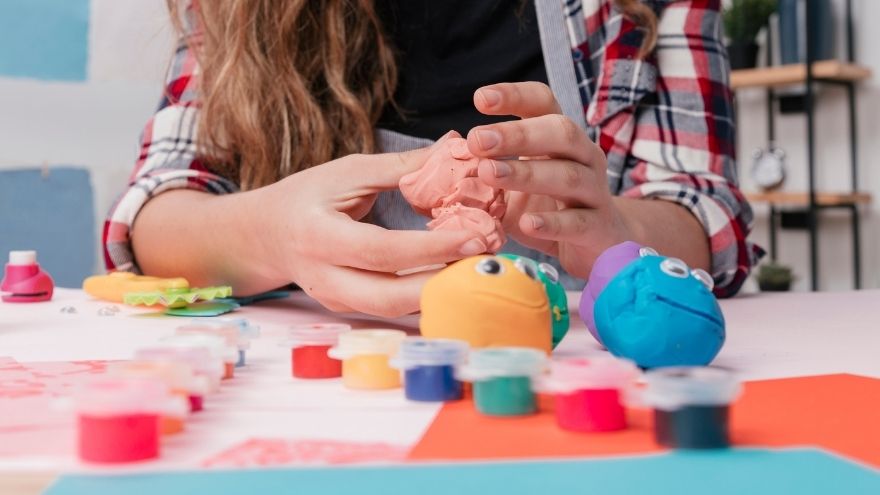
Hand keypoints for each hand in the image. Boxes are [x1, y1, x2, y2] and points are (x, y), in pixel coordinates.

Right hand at [261, 133, 485, 315]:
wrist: (264, 236)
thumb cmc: (306, 197)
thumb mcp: (347, 172)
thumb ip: (400, 167)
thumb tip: (454, 149)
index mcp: (320, 236)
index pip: (383, 251)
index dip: (432, 248)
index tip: (475, 237)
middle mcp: (324, 277)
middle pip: (390, 297)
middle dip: (443, 282)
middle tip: (485, 260)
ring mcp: (335, 300)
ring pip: (394, 310)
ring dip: (439, 293)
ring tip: (477, 267)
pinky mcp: (346, 310)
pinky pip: (391, 309)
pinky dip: (424, 295)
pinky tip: (452, 276)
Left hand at [466, 82, 635, 278]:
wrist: (599, 245)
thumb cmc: (550, 208)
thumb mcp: (515, 186)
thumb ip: (484, 173)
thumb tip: (431, 169)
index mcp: (561, 139)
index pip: (543, 103)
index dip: (515, 96)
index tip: (480, 99)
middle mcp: (583, 157)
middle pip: (559, 132)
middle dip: (516, 134)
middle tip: (476, 139)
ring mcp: (595, 192)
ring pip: (568, 175)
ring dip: (527, 173)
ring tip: (489, 174)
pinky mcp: (598, 228)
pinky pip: (577, 222)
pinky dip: (552, 223)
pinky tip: (527, 224)